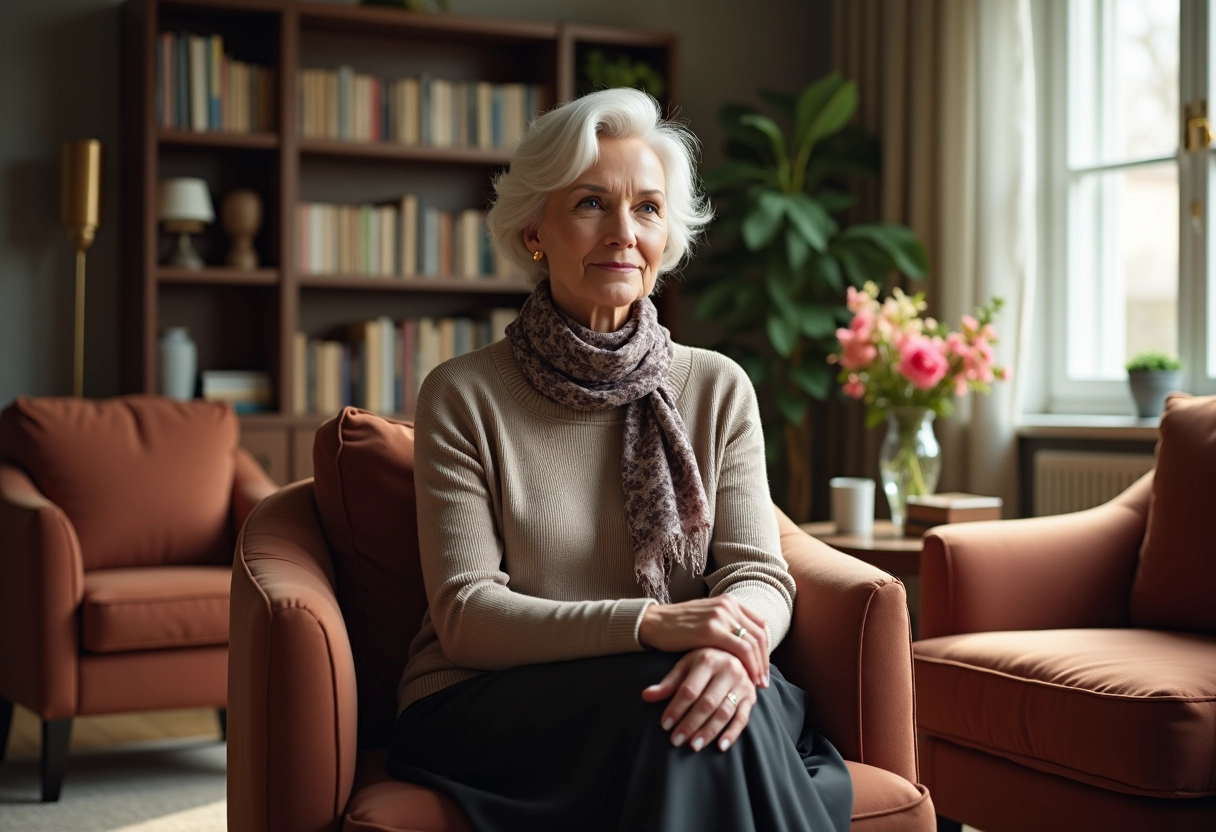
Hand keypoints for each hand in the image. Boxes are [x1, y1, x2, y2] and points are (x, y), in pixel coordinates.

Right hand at [637, 596, 768, 686]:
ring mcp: (720, 616)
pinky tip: (746, 679)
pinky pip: (741, 649)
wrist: (654, 623)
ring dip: (759, 666)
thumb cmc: (678, 626)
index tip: (763, 666)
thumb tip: (745, 646)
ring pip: (753, 643)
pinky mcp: (711, 630)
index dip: (765, 648)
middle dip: (765, 660)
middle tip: (764, 680)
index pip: (760, 625)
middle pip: (759, 635)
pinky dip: (748, 665)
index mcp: (729, 601)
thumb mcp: (707, 619)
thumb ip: (726, 625)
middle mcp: (728, 605)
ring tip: (758, 683)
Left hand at [642, 647, 756, 752]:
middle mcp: (728, 670)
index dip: (676, 708)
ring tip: (693, 746)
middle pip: (707, 703)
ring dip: (708, 732)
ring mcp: (742, 684)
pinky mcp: (751, 697)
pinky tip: (720, 747)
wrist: (735, 651)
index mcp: (708, 660)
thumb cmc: (705, 659)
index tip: (665, 725)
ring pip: (724, 712)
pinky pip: (743, 718)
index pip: (690, 690)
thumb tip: (646, 696)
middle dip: (690, 724)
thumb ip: (669, 683)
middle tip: (676, 740)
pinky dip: (732, 734)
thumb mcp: (685, 665)